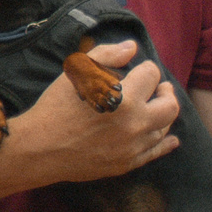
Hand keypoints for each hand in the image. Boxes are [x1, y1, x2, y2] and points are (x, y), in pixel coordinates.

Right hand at [2, 40, 180, 183]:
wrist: (39, 148)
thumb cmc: (55, 106)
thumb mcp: (77, 73)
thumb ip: (107, 56)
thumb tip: (132, 48)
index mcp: (125, 96)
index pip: (152, 74)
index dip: (145, 68)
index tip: (136, 70)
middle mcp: (135, 122)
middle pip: (170, 103)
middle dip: (165, 90)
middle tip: (158, 87)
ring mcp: (133, 146)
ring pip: (165, 127)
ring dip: (162, 113)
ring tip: (154, 106)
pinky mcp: (127, 163)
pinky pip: (155, 152)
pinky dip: (166, 143)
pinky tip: (171, 138)